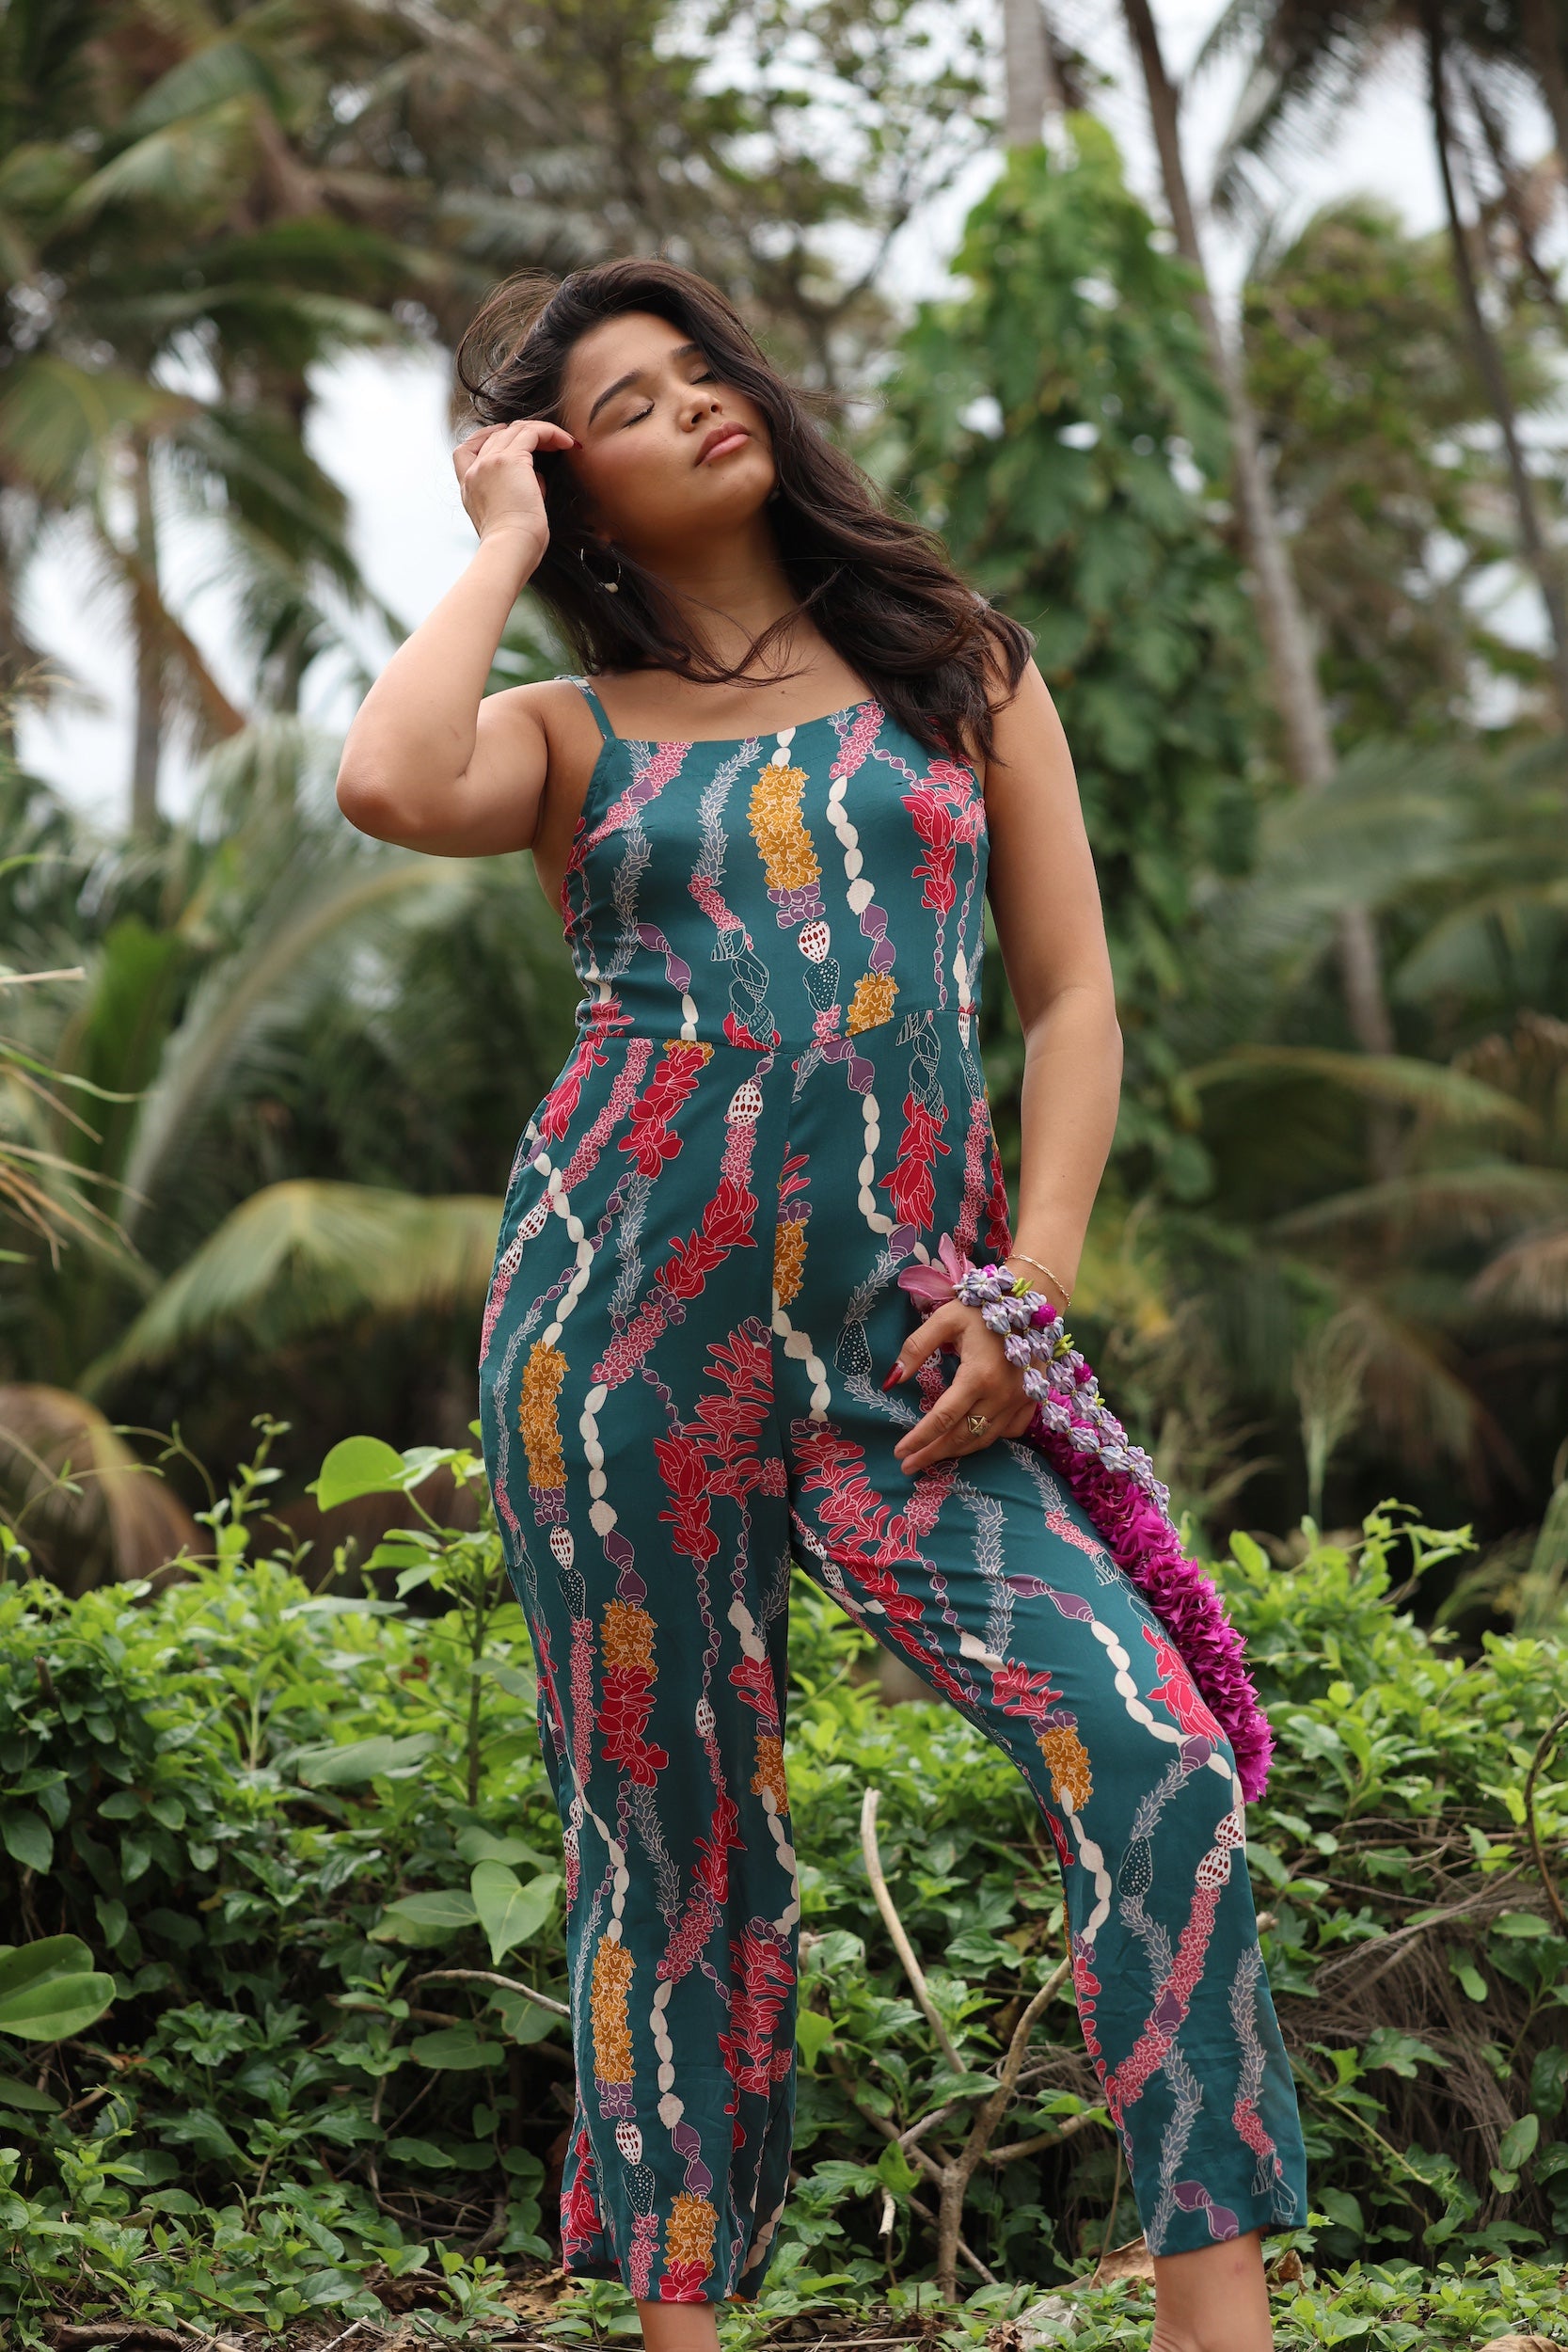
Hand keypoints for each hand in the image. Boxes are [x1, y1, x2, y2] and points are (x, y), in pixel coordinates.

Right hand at [453, 417, 577, 569]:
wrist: (509, 550)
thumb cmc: (513, 546)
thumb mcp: (505, 516)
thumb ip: (515, 493)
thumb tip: (535, 479)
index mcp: (468, 487)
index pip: (466, 450)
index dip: (487, 438)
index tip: (508, 437)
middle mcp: (474, 471)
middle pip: (497, 435)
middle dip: (523, 435)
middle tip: (548, 443)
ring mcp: (490, 462)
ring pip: (516, 430)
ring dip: (541, 433)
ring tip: (562, 442)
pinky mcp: (510, 460)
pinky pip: (533, 433)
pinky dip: (551, 433)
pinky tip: (567, 443)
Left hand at [884, 1303, 1036, 1474]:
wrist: (1030, 1301)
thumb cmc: (982, 1309)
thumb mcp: (944, 1319)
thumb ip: (916, 1348)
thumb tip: (892, 1379)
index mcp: (978, 1376)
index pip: (942, 1418)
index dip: (919, 1438)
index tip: (900, 1452)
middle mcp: (1002, 1394)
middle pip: (961, 1436)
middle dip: (933, 1454)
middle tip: (908, 1466)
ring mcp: (1020, 1400)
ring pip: (984, 1439)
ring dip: (957, 1452)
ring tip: (932, 1458)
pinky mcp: (1032, 1400)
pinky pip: (1009, 1431)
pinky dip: (988, 1439)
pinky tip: (970, 1438)